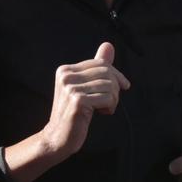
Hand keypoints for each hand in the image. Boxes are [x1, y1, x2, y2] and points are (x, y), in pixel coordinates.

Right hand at [40, 42, 128, 165]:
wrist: (59, 136)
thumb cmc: (75, 111)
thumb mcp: (86, 86)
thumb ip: (97, 66)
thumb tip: (108, 45)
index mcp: (65, 70)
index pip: (102, 64)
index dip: (116, 76)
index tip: (122, 87)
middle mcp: (66, 76)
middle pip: (107, 73)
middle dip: (115, 88)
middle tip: (110, 101)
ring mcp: (70, 88)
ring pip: (110, 86)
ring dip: (113, 99)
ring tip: (104, 108)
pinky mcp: (77, 100)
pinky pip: (108, 98)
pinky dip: (110, 106)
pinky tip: (102, 113)